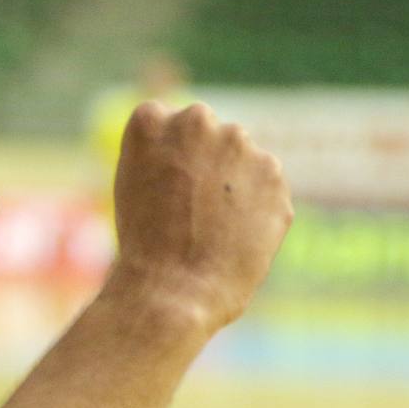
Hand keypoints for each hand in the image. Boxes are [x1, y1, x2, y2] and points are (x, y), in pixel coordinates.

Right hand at [110, 101, 292, 333]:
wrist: (175, 288)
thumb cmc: (143, 246)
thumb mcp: (134, 186)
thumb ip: (165, 156)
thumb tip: (202, 154)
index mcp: (150, 119)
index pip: (165, 122)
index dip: (166, 158)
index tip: (161, 186)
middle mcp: (196, 120)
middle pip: (208, 133)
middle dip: (205, 163)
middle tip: (190, 209)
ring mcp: (240, 144)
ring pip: (241, 159)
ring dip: (234, 184)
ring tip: (212, 229)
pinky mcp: (274, 173)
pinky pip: (266, 187)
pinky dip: (257, 209)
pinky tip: (234, 237)